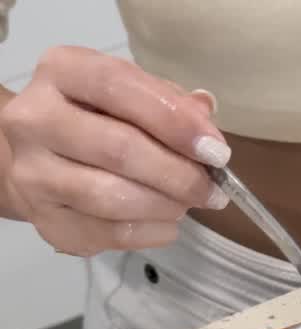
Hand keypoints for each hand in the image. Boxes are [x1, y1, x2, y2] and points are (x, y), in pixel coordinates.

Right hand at [0, 46, 229, 255]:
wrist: (44, 156)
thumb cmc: (100, 118)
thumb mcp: (135, 94)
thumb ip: (171, 102)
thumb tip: (206, 117)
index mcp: (61, 71)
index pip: (118, 87)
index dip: (175, 121)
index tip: (216, 151)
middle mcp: (34, 118)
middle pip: (118, 149)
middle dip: (180, 175)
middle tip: (213, 190)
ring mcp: (31, 172)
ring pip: (110, 197)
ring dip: (165, 206)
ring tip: (189, 204)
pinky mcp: (42, 219)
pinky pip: (106, 234)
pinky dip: (150, 232)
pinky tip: (167, 223)